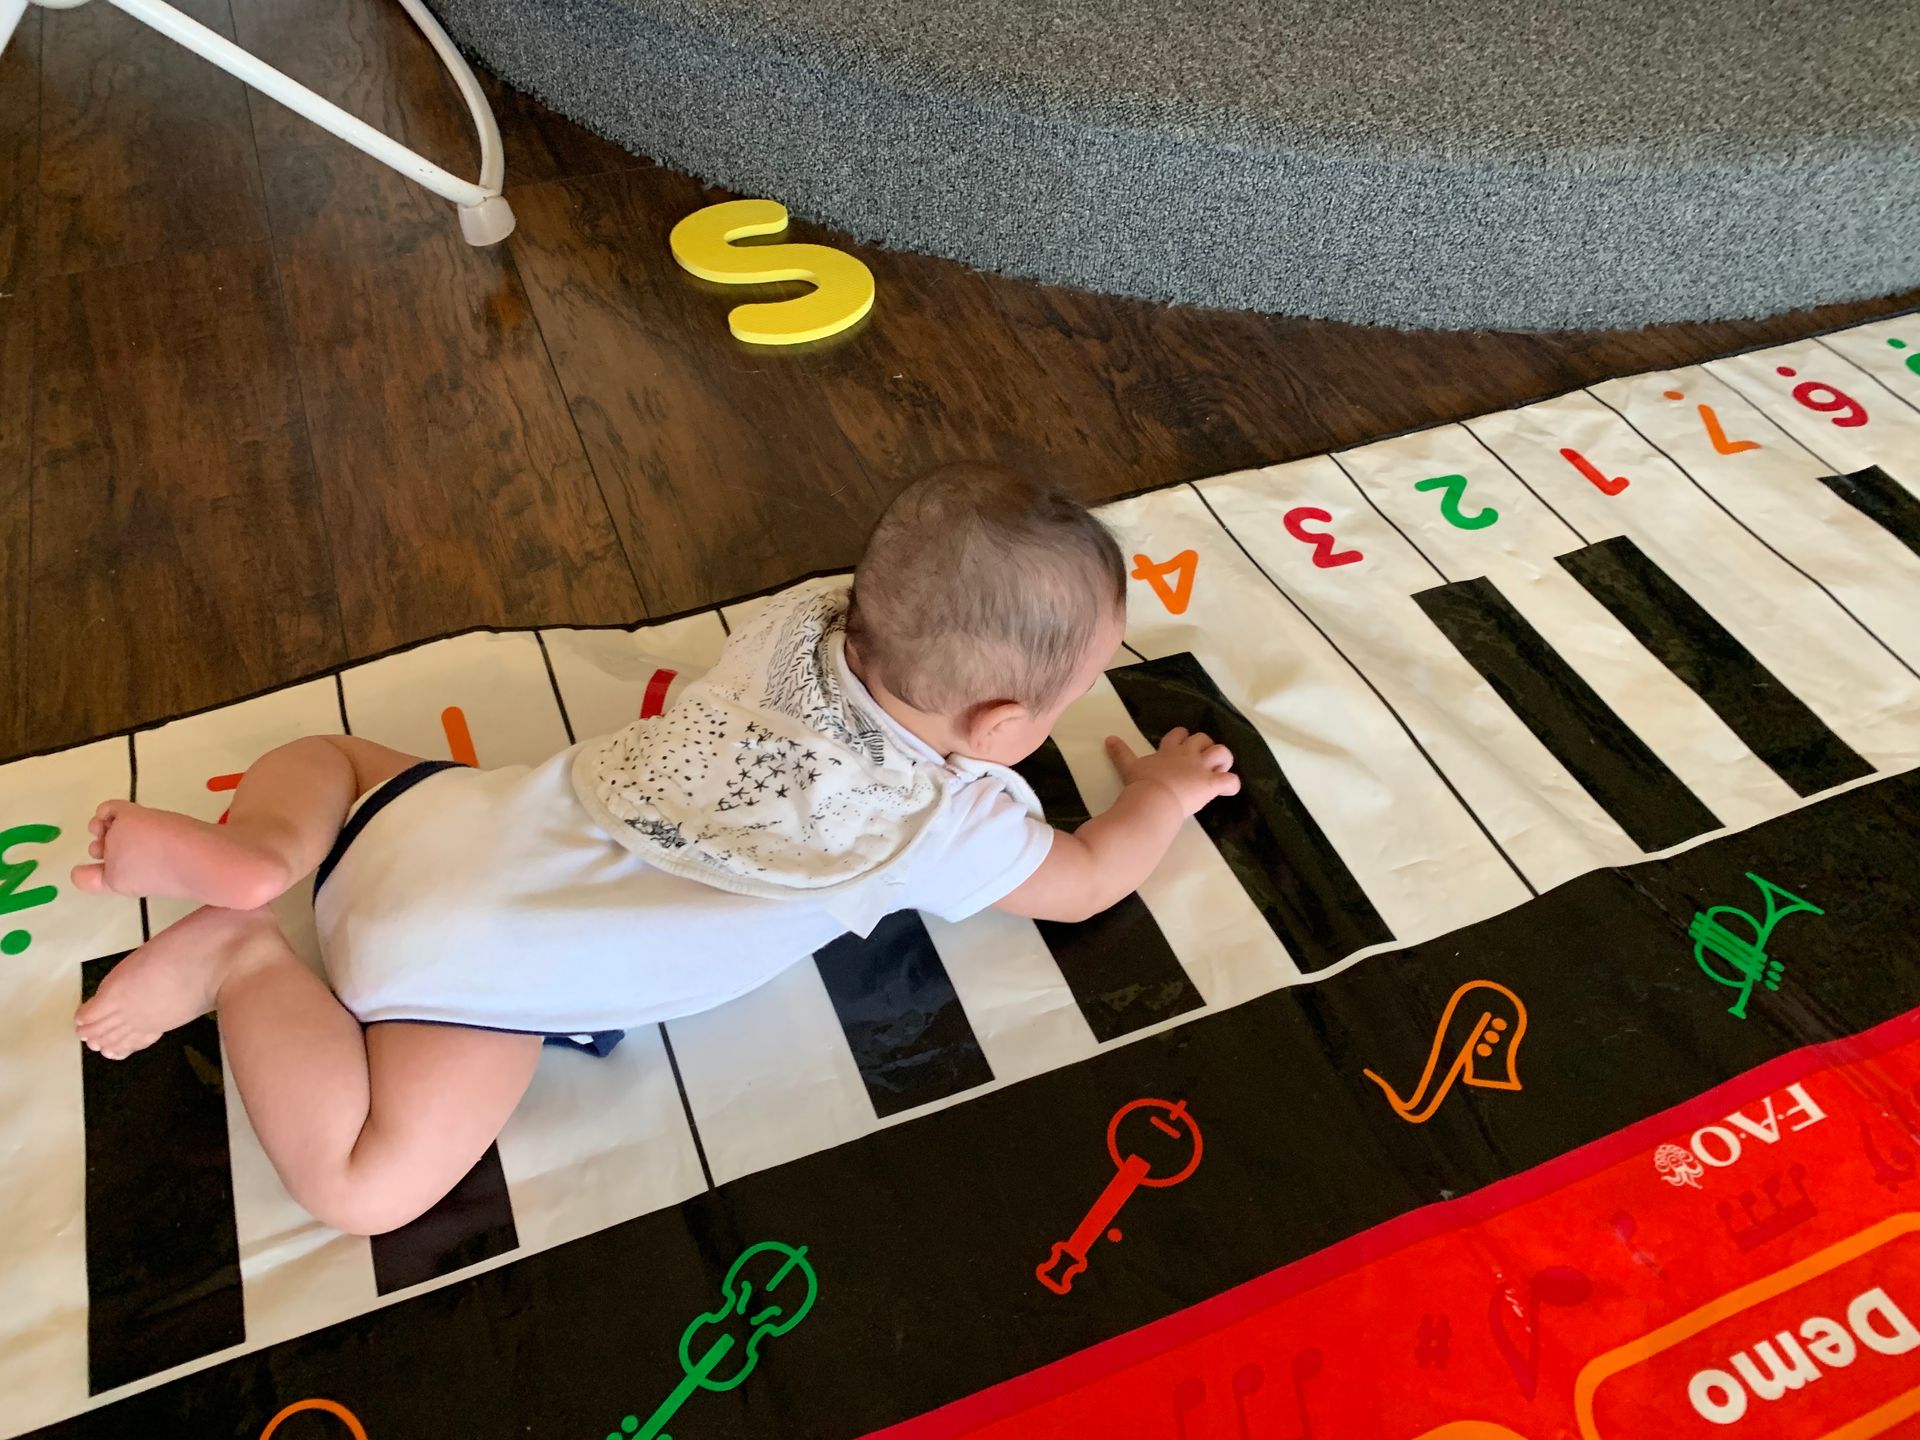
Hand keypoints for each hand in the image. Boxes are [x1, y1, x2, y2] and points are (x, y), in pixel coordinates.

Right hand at [1104, 729, 1239, 816]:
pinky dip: (1232, 785)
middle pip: (1203, 739)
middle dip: (1205, 746)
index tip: (1181, 744)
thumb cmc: (1141, 784)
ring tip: (1220, 769)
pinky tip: (1228, 789)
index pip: (1179, 734)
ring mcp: (1201, 769)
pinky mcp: (1211, 785)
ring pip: (1222, 753)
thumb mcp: (1128, 767)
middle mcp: (1188, 756)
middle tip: (1202, 760)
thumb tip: (1108, 739)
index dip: (1182, 737)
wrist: (1153, 799)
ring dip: (1223, 760)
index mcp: (1169, 752)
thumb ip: (1120, 753)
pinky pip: (1230, 781)